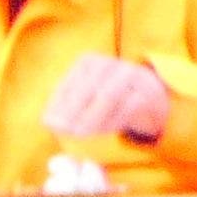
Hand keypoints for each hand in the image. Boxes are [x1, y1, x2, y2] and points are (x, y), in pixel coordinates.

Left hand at [46, 57, 171, 146]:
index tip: (51, 124)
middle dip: (74, 113)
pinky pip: (128, 106)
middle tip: (66, 132)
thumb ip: (63, 109)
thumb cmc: (103, 100)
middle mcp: (109, 64)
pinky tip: (103, 130)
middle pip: (88, 89)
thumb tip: (49, 122)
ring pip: (108, 95)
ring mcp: (130, 74)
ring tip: (81, 133)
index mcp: (88, 62)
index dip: (59, 105)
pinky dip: (113, 120)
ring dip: (93, 118)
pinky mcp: (147, 89)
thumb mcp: (81, 100)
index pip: (69, 84)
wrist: (148, 98)